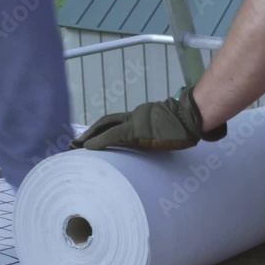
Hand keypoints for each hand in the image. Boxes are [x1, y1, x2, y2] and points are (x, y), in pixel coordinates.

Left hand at [69, 86, 226, 149]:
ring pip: (106, 125)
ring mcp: (134, 122)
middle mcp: (136, 118)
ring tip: (77, 145)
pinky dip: (99, 141)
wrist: (188, 118)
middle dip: (91, 132)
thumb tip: (167, 141)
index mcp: (143, 119)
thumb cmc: (186, 125)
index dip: (103, 130)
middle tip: (75, 143)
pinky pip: (112, 136)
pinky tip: (87, 147)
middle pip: (107, 122)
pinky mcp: (134, 129)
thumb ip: (164, 132)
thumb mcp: (172, 130)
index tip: (92, 139)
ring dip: (90, 136)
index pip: (119, 123)